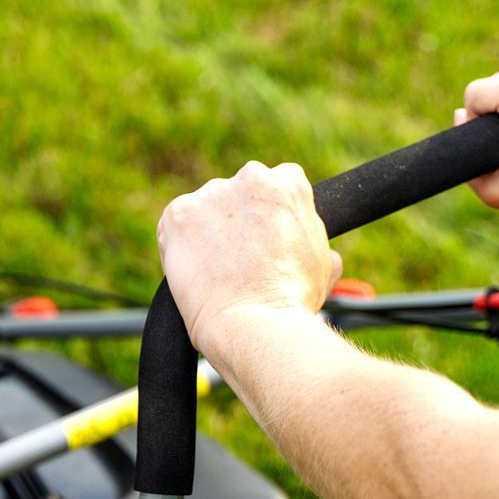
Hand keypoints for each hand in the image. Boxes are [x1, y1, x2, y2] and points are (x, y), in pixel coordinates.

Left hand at [157, 161, 341, 361]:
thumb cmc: (292, 300)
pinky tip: (195, 272)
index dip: (268, 217)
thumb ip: (314, 240)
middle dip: (236, 222)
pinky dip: (178, 247)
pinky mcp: (178, 214)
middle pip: (237, 195)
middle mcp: (251, 176)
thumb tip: (325, 253)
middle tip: (239, 261)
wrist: (254, 322)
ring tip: (216, 272)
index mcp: (288, 182)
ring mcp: (212, 194)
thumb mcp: (322, 264)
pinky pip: (173, 227)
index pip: (275, 186)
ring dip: (207, 234)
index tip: (264, 241)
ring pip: (205, 211)